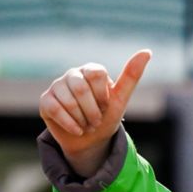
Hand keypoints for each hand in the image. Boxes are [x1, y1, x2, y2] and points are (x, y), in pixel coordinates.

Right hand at [38, 50, 151, 177]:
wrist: (91, 139)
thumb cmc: (107, 116)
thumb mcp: (121, 99)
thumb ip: (132, 76)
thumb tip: (147, 51)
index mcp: (91, 70)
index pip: (96, 74)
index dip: (103, 95)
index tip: (106, 106)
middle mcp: (73, 74)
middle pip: (80, 88)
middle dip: (92, 111)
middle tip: (97, 121)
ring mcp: (57, 86)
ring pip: (68, 101)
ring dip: (82, 119)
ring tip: (87, 125)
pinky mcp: (45, 100)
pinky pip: (54, 109)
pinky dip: (70, 124)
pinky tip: (77, 130)